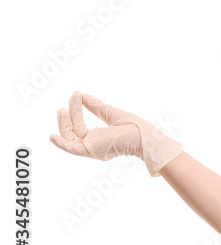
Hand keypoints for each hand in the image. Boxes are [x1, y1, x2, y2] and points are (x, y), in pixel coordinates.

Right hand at [49, 90, 183, 176]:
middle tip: (72, 97)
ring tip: (63, 108)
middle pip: (72, 131)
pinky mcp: (91, 150)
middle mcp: (92, 145)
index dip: (76, 110)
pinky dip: (60, 144)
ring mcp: (91, 148)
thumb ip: (96, 106)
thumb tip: (83, 95)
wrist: (144, 135)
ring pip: (70, 136)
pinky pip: (71, 149)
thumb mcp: (111, 113)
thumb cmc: (134, 127)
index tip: (77, 94)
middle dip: (70, 115)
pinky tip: (52, 136)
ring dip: (65, 122)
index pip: (79, 126)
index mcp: (97, 138)